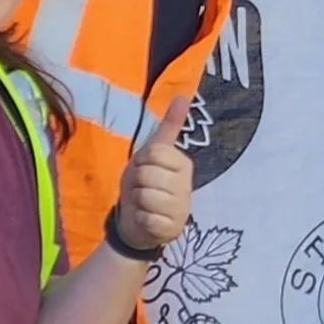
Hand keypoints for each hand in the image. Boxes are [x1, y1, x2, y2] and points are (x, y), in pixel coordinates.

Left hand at [111, 91, 195, 256]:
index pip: (154, 153)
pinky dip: (141, 219)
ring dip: (138, 202)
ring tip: (145, 205)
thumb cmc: (144, 183)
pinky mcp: (173, 229)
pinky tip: (147, 220)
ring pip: (147, 196)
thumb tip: (183, 94)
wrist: (137, 221)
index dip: (141, 162)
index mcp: (183, 164)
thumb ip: (169, 126)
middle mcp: (187, 186)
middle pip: (148, 175)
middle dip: (137, 183)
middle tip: (144, 189)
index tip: (145, 170)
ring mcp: (182, 209)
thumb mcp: (152, 153)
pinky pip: (148, 218)